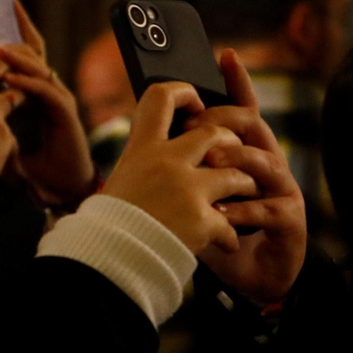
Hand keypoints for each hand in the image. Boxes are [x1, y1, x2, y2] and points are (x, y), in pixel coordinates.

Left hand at [0, 0, 94, 204]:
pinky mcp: (65, 112)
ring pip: (37, 66)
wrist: (57, 189)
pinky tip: (11, 78)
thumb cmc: (30, 166)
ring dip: (15, 57)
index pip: (17, 57)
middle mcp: (44, 89)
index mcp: (29, 92)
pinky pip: (45, 91)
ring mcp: (56, 98)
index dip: (4, 38)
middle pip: (31, 51)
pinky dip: (28, 83)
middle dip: (10, 38)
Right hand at [100, 80, 256, 254]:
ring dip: (243, 187)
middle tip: (230, 159)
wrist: (108, 260)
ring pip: (236, 174)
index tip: (195, 103)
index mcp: (141, 148)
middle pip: (214, 132)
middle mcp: (166, 162)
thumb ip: (145, 160)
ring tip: (240, 199)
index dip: (184, 92)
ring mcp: (187, 189)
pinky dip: (230, 236)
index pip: (161, 97)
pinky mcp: (201, 219)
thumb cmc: (111, 223)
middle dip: (231, 144)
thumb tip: (164, 143)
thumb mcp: (122, 178)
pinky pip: (230, 223)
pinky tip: (225, 243)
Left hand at [184, 50, 307, 302]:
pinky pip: (267, 208)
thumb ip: (184, 168)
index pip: (242, 110)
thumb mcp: (196, 196)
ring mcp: (282, 190)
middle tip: (197, 126)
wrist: (254, 279)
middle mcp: (267, 164)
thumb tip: (149, 137)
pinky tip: (221, 215)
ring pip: (264, 162)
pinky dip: (242, 211)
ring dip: (235, 161)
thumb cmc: (223, 231)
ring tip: (210, 164)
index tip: (223, 55)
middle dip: (225, 121)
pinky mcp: (289, 220)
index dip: (236, 82)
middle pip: (254, 126)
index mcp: (245, 153)